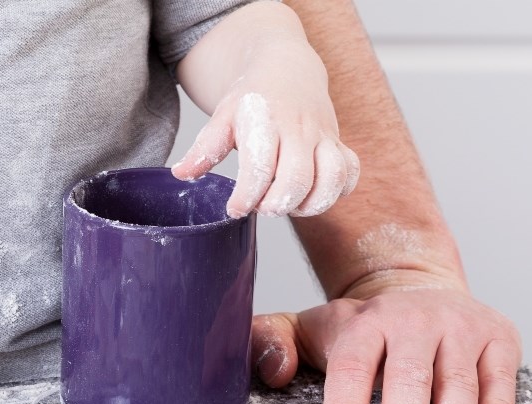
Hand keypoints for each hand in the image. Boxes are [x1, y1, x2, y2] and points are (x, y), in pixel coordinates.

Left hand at [172, 39, 359, 218]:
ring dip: (311, 203)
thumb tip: (181, 174)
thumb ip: (205, 148)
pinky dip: (338, 191)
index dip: (247, 195)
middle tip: (261, 208)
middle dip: (278, 204)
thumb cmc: (253, 99)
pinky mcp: (338, 143)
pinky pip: (350, 172)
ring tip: (287, 206)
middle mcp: (299, 129)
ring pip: (331, 178)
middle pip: (298, 178)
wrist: (286, 68)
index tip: (235, 208)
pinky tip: (314, 194)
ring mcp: (322, 136)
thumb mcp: (223, 116)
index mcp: (266, 121)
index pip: (260, 166)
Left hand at [252, 285, 520, 403]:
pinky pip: (501, 375)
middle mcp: (414, 320)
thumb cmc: (362, 331)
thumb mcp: (309, 328)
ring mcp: (460, 326)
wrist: (420, 289)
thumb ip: (273, 342)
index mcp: (364, 323)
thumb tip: (275, 371)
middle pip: (408, 378)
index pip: (351, 368)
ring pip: (456, 381)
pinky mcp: (499, 337)